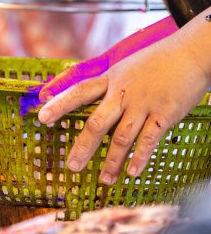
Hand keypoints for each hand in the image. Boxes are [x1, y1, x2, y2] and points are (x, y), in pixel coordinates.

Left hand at [37, 28, 210, 182]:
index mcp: (110, 79)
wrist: (191, 53)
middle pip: (96, 122)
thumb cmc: (157, 61)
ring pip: (122, 136)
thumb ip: (107, 83)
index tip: (41, 118)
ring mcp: (143, 104)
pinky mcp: (165, 114)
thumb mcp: (125, 66)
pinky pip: (149, 139)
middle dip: (82, 146)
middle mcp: (123, 93)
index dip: (59, 105)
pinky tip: (132, 172)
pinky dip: (139, 157)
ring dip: (112, 160)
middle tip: (71, 166)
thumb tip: (86, 95)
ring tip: (103, 179)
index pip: (79, 92)